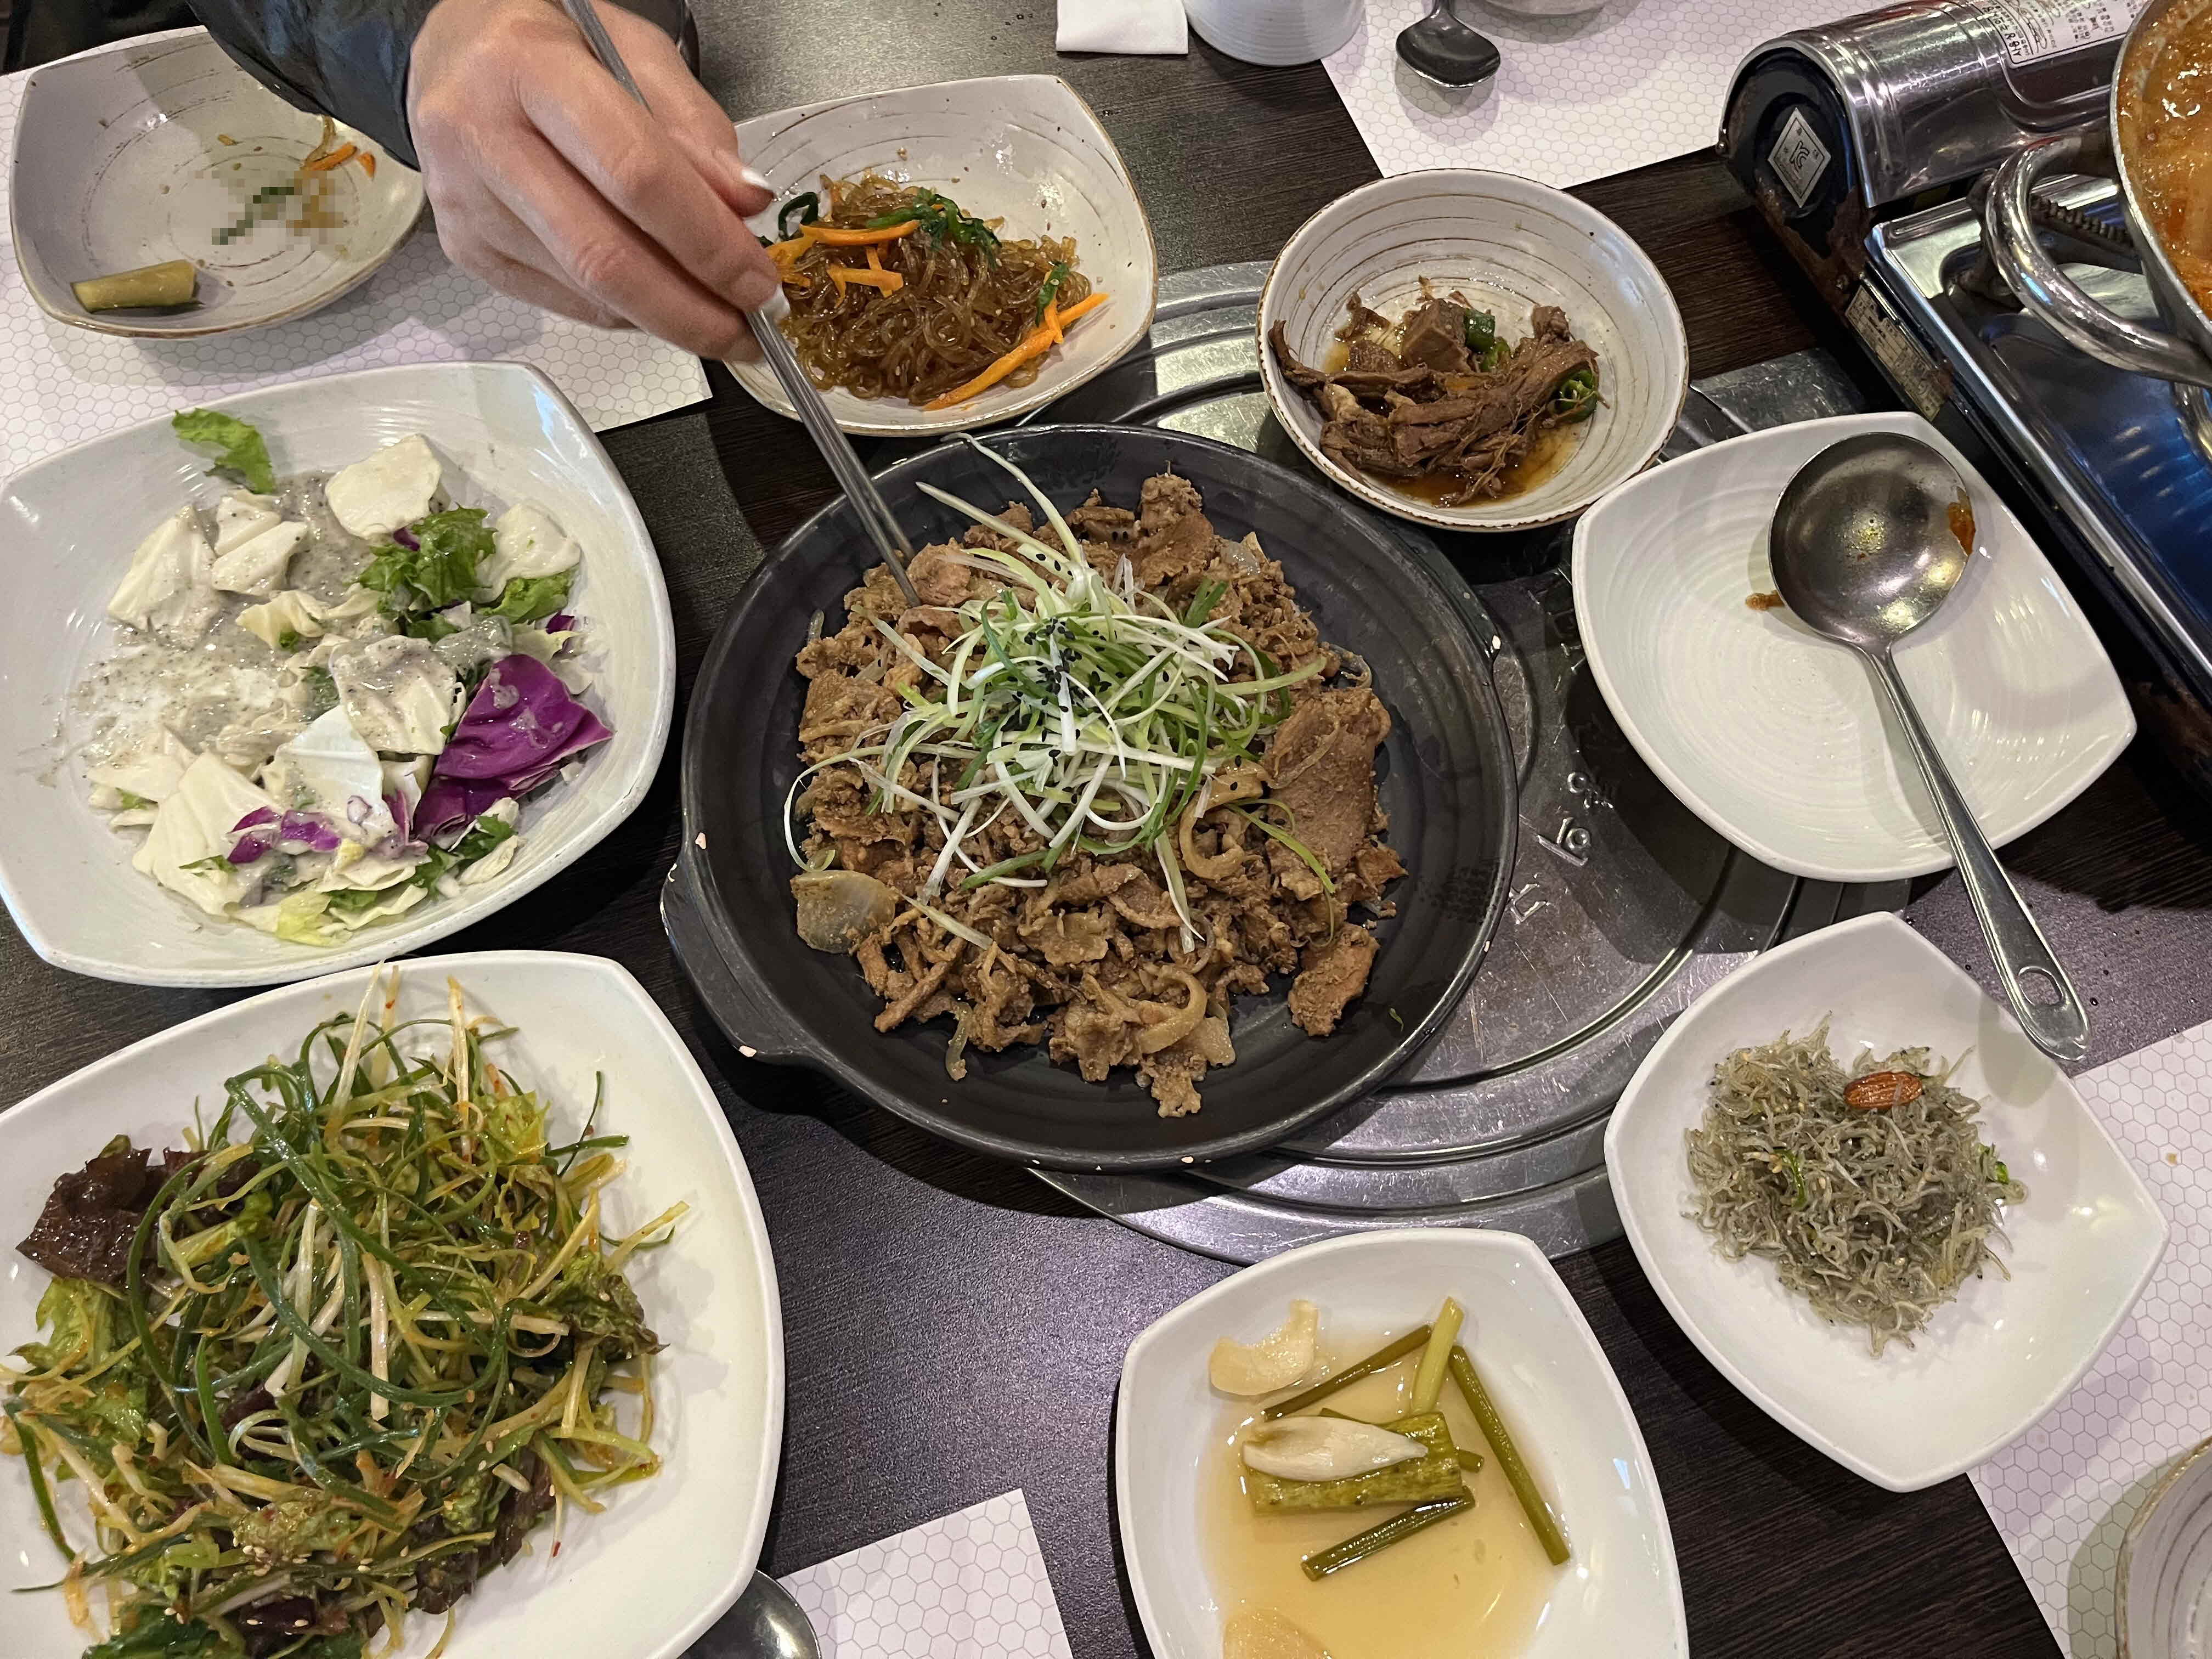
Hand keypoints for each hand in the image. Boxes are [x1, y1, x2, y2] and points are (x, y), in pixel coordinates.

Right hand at [407, 0, 777, 357]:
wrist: (452, 54)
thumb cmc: (551, 43)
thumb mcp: (632, 48)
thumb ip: (693, 124)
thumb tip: (746, 204)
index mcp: (527, 67)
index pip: (635, 173)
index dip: (708, 242)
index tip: (761, 281)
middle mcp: (481, 136)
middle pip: (605, 255)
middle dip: (692, 309)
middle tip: (750, 330)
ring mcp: (465, 202)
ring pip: (587, 290)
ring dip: (668, 318)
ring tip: (719, 317)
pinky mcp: (464, 248)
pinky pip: (566, 302)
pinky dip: (627, 312)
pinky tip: (657, 296)